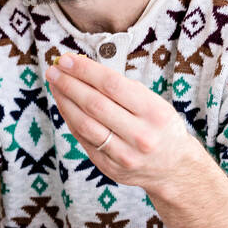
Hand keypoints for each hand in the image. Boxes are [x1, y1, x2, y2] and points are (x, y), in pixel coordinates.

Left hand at [46, 53, 197, 193]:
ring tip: (54, 85)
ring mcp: (124, 155)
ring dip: (64, 101)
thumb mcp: (155, 103)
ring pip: (85, 124)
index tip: (67, 59)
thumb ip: (124, 89)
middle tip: (53, 70)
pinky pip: (84, 139)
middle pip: (95, 104)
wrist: (174, 168)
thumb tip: (85, 69)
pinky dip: (70, 119)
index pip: (112, 85)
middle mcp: (140, 135)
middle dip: (69, 84)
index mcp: (155, 113)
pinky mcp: (110, 167)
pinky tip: (64, 105)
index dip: (85, 70)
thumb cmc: (161, 127)